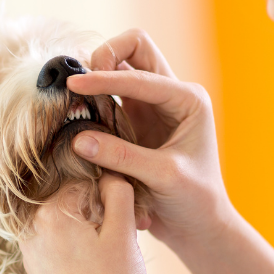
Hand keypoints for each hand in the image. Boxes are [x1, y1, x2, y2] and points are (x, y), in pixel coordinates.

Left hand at [20, 172, 194, 273]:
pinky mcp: (37, 273)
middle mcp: (32, 229)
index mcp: (50, 212)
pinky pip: (61, 246)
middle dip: (104, 214)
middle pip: (75, 204)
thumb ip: (118, 193)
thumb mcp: (123, 233)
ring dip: (95, 232)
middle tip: (134, 235)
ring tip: (120, 255)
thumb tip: (109, 174)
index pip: (87, 182)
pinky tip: (102, 270)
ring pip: (69, 226)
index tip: (135, 219)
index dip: (115, 197)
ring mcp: (31, 253)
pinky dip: (82, 250)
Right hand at [72, 29, 232, 253]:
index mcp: (187, 99)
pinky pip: (109, 95)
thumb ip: (122, 156)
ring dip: (97, 76)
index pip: (140, 74)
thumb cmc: (194, 201)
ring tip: (74, 98)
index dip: (105, 78)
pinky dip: (92, 97)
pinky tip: (78, 113)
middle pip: (134, 47)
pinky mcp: (134, 120)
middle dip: (106, 55)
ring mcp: (151, 105)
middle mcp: (171, 95)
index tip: (75, 85)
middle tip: (81, 83)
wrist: (199, 226)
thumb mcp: (162, 177)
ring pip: (119, 66)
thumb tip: (78, 139)